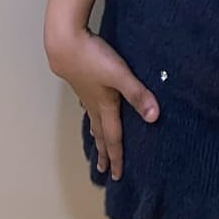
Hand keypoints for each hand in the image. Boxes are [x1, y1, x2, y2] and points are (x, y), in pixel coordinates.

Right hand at [46, 27, 159, 180]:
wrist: (64, 43)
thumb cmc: (93, 58)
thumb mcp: (120, 75)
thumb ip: (137, 94)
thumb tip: (154, 117)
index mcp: (105, 106)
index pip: (113, 137)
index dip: (116, 157)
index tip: (116, 176)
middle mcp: (94, 103)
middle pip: (101, 132)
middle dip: (104, 152)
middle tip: (102, 169)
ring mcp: (86, 92)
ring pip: (92, 118)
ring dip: (96, 133)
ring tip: (96, 142)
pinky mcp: (80, 79)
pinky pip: (87, 102)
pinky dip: (90, 111)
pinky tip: (88, 106)